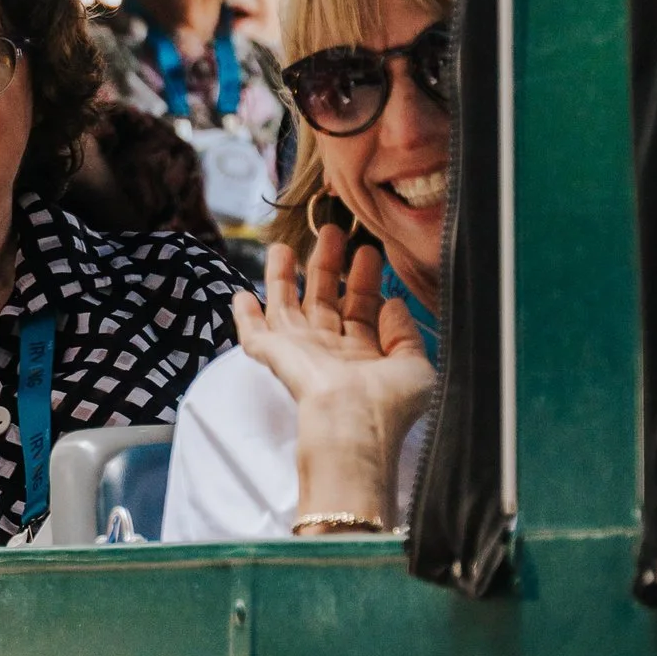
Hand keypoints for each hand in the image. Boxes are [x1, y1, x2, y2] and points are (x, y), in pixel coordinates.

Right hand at [233, 226, 434, 517]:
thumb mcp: (415, 364)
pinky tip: (241, 294)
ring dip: (283, 276)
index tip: (368, 251)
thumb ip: (405, 332)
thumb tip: (393, 302)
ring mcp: (299, 352)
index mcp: (362, 355)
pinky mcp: (274, 355)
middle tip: (332, 231)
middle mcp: (329, 351)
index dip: (364, 279)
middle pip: (323, 299)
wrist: (352, 424)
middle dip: (327, 264)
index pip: (360, 309)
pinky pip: (254, 332)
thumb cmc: (388, 402)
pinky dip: (246, 315)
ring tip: (283, 245)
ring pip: (287, 307)